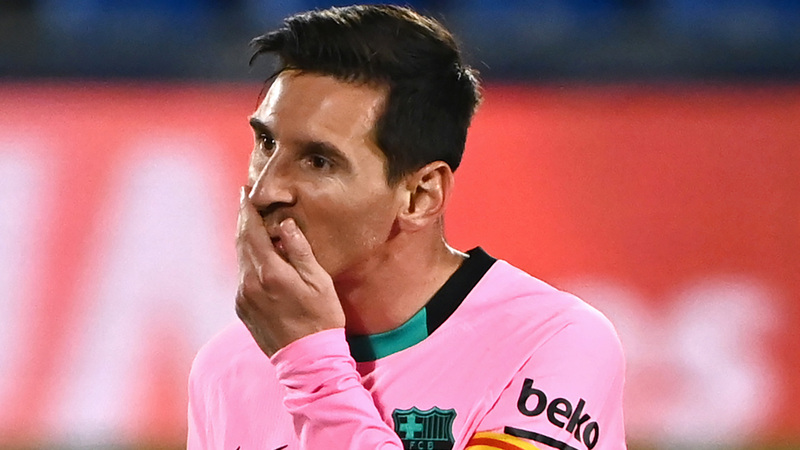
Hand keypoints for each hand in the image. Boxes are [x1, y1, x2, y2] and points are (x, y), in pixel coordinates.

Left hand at [235, 187, 345, 356]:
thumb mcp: (319, 281)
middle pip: (241, 242)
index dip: (249, 210)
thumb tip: (284, 225)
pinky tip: (257, 256)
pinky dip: (248, 261)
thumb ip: (300, 251)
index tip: (246, 192)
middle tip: (245, 199)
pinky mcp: (242, 309)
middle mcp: (250, 283)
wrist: (307, 360)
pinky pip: (242, 277)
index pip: (252, 232)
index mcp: (270, 273)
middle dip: (244, 219)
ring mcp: (243, 297)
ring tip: (251, 223)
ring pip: (240, 259)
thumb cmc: (321, 318)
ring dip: (245, 240)